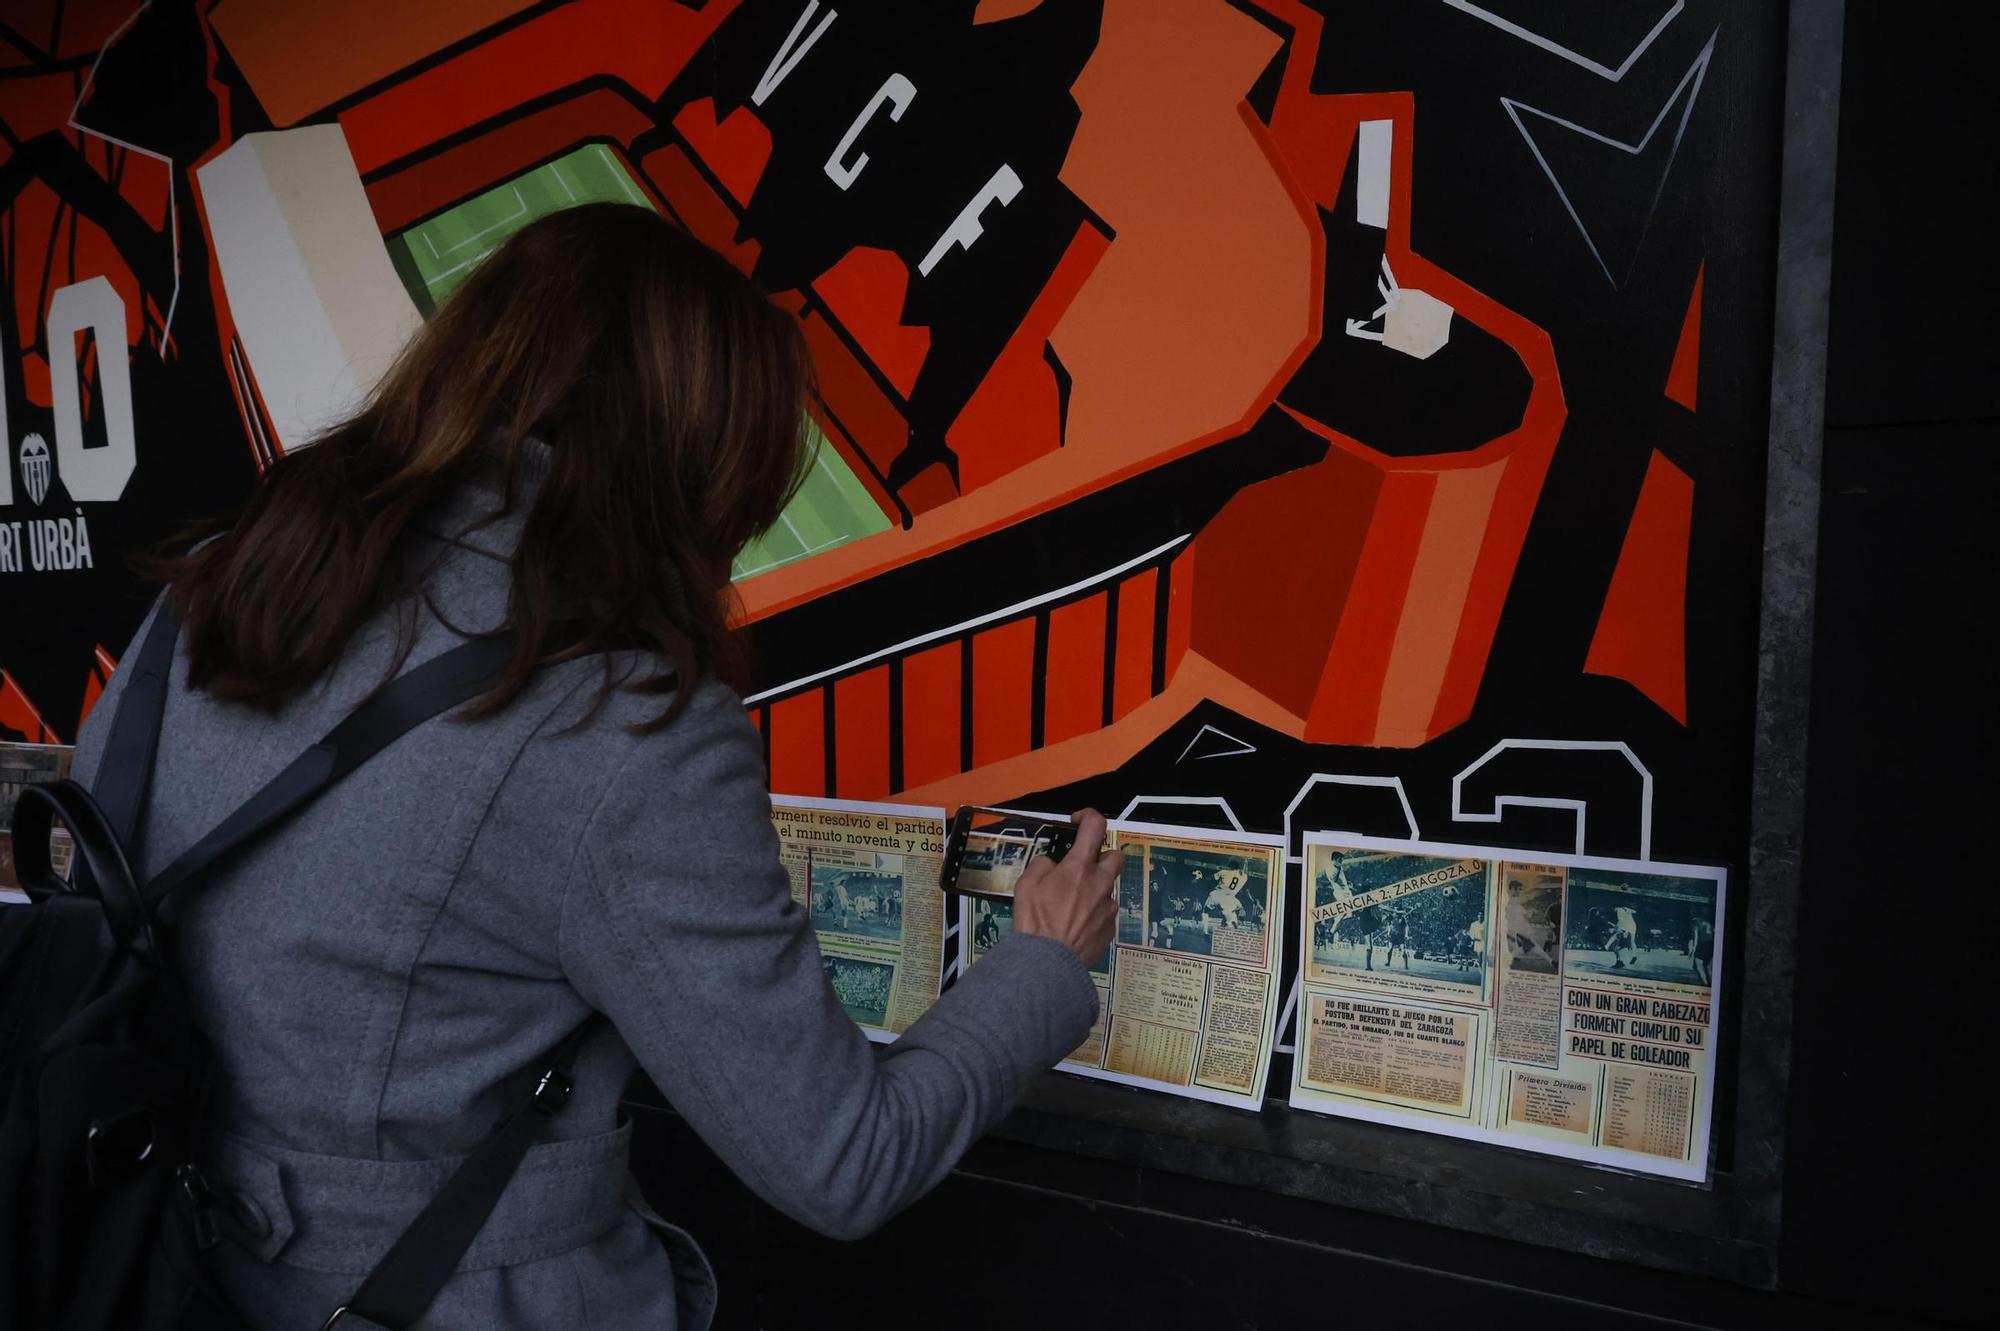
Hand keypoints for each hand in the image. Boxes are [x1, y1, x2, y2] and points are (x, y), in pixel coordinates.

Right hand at [1012, 809, 1122, 965]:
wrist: (1048, 962)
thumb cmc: (1034, 919)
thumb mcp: (1026, 884)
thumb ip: (1042, 866)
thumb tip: (1053, 865)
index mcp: (1080, 866)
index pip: (1096, 826)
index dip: (1088, 816)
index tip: (1077, 822)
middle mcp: (1100, 883)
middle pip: (1115, 856)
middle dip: (1102, 856)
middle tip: (1082, 868)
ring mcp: (1108, 907)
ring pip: (1108, 889)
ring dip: (1094, 890)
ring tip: (1072, 907)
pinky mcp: (1110, 929)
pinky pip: (1105, 914)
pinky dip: (1093, 915)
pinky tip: (1075, 927)